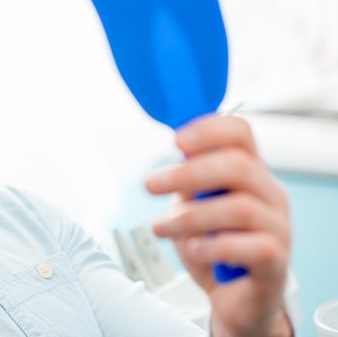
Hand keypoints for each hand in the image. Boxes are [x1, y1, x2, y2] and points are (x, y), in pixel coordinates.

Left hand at [145, 115, 292, 336]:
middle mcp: (270, 196)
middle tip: (150, 184)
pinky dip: (213, 247)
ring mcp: (278, 229)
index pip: (241, 133)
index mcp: (250, 173)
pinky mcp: (275, 263)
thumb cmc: (212, 246)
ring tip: (162, 227)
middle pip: (238, 166)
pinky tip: (194, 250)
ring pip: (240, 208)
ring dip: (190, 216)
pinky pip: (250, 248)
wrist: (233, 298)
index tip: (176, 141)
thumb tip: (175, 155)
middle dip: (187, 173)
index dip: (209, 130)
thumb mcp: (193, 206)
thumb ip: (188, 181)